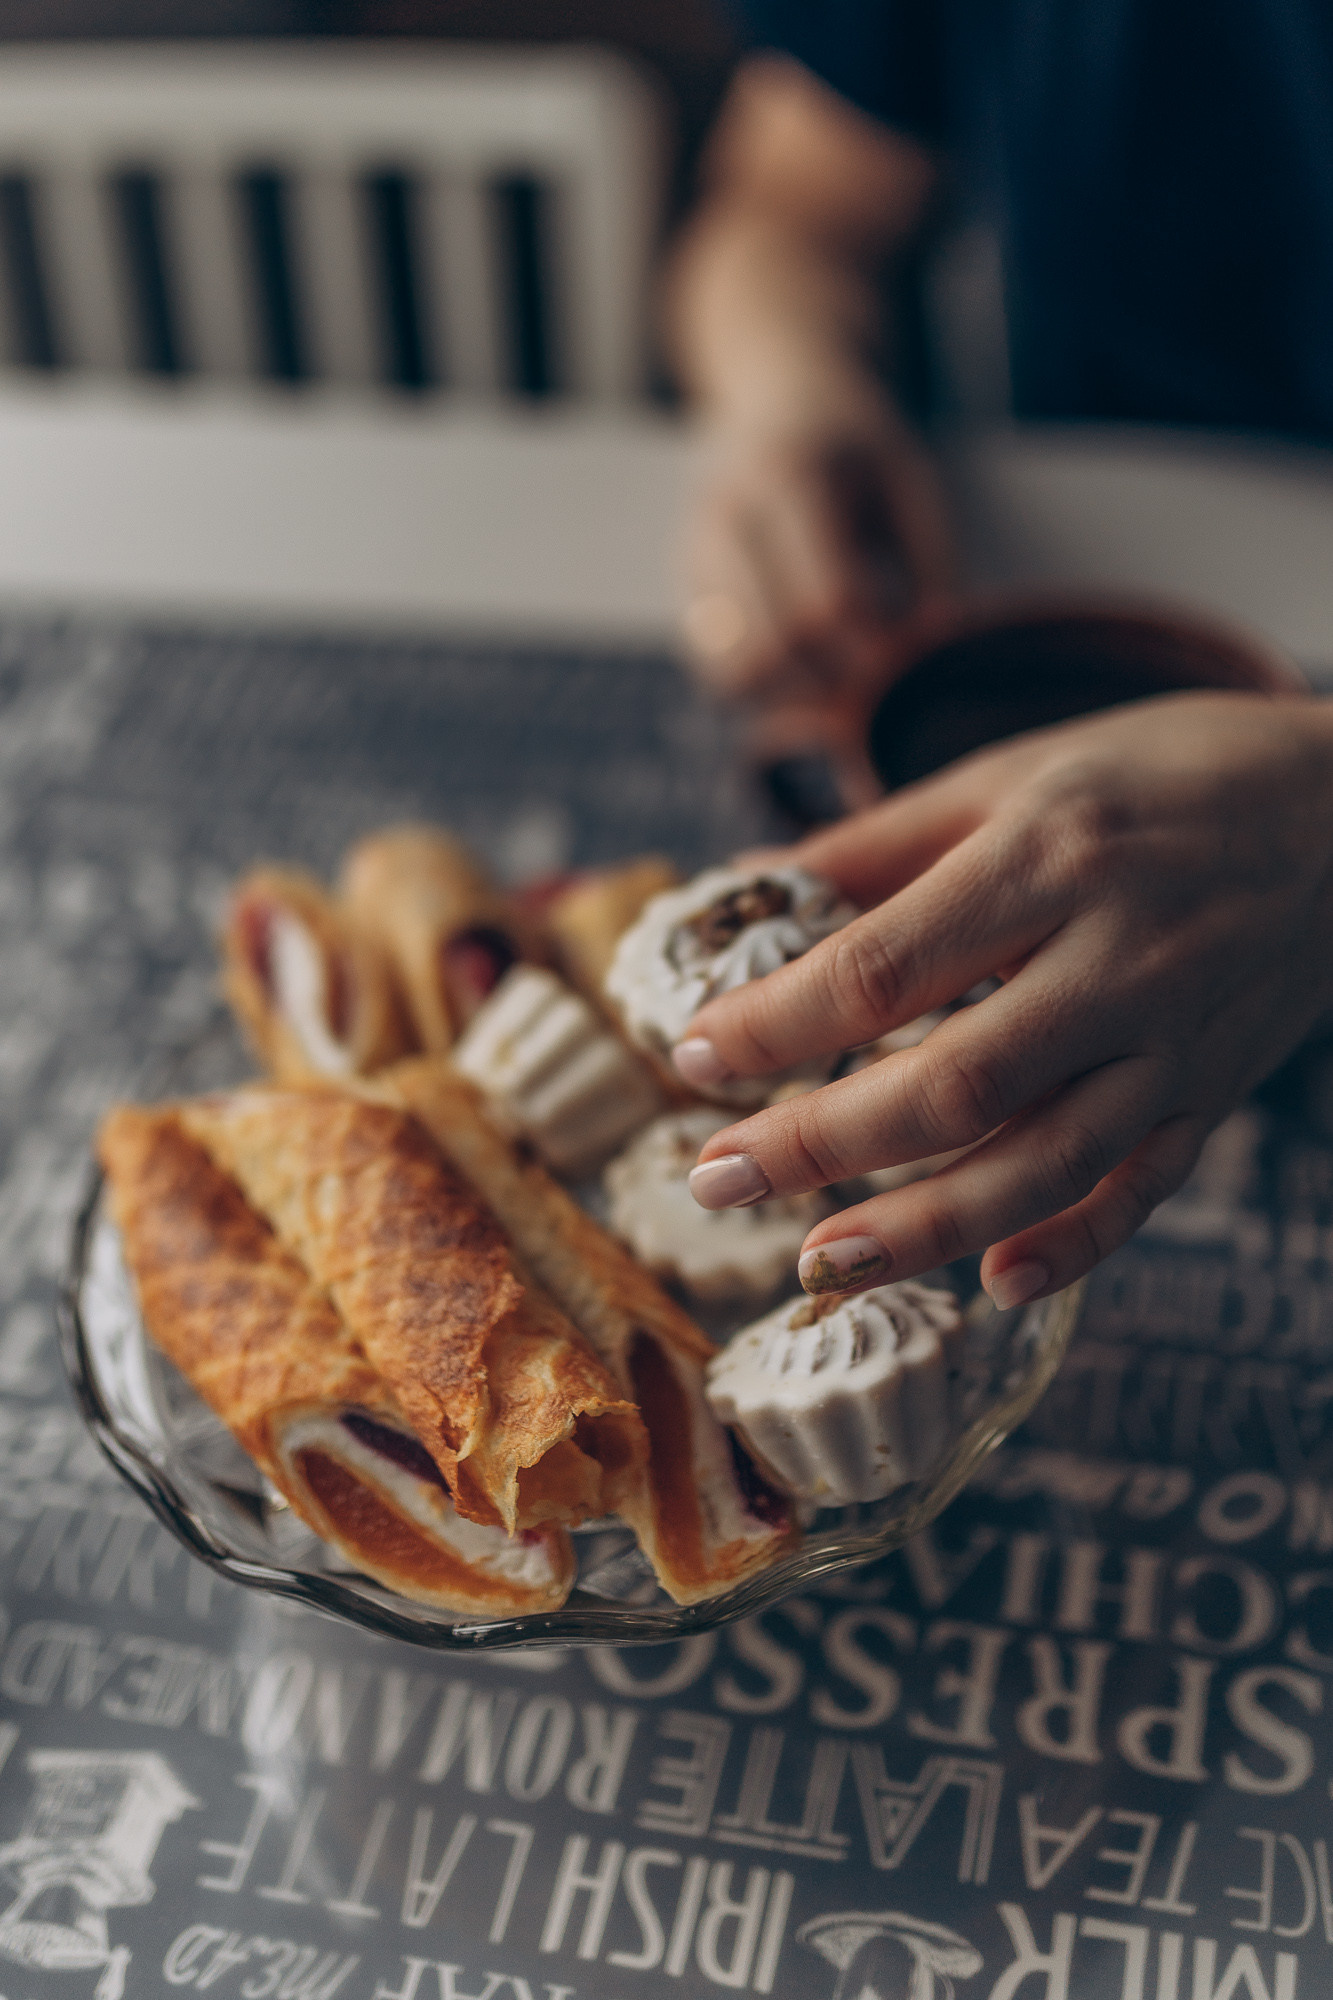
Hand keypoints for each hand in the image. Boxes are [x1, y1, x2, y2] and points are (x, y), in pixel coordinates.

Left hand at [676, 692, 1332, 1306]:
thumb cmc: (1166, 772)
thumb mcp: (1016, 773)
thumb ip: (882, 841)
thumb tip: (751, 891)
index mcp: (1051, 857)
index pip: (886, 966)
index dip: (774, 1023)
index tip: (691, 1054)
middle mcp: (1120, 958)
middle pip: (951, 1084)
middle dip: (817, 1146)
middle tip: (712, 1180)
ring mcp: (1177, 1040)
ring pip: (1043, 1163)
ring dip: (923, 1229)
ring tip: (817, 1264)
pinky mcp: (1215, 1093)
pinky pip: (1145, 1189)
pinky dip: (1074, 1246)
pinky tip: (996, 1285)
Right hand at [681, 392, 954, 710]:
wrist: (780, 403)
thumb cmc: (860, 450)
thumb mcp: (912, 483)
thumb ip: (933, 562)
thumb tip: (936, 648)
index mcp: (789, 479)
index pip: (826, 600)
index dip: (873, 650)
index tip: (908, 665)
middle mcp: (727, 517)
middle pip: (777, 644)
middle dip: (836, 683)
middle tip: (880, 693)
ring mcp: (694, 555)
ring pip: (737, 670)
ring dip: (795, 699)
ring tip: (843, 692)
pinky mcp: (686, 588)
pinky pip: (716, 671)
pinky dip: (763, 694)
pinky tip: (806, 681)